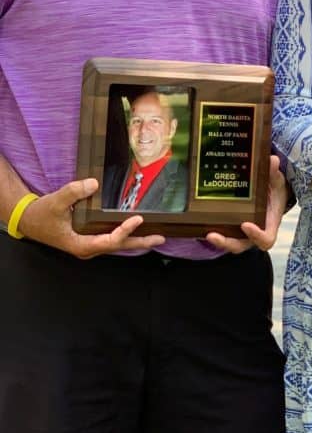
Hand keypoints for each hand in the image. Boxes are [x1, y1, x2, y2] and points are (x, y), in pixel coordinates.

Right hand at [15, 178, 164, 257]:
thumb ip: (72, 192)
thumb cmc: (42, 214)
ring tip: (157, 236)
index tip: (137, 218)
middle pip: (118, 246)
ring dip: (136, 240)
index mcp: (80, 244)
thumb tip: (93, 184)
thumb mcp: (55, 202)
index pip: (108, 241)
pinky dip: (126, 235)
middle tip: (160, 238)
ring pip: (117, 244)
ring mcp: (90, 245)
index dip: (124, 231)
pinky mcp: (90, 239)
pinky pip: (112, 238)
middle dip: (140, 242)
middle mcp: (88, 248)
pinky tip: (139, 230)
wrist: (29, 220)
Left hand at [206, 155, 287, 252]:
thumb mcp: (276, 180)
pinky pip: (222, 233)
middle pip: (241, 245)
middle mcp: (254, 232)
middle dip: (227, 242)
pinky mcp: (231, 226)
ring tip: (206, 234)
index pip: (266, 239)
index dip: (256, 236)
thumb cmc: (274, 188)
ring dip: (218, 240)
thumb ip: (273, 172)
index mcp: (269, 223)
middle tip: (212, 235)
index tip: (245, 224)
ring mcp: (241, 231)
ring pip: (230, 242)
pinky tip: (198, 223)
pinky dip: (211, 230)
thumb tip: (272, 160)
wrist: (270, 191)